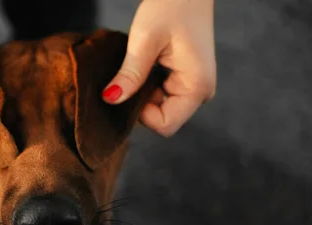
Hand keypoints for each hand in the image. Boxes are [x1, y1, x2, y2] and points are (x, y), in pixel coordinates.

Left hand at [102, 0, 216, 135]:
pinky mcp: (186, 80)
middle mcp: (200, 92)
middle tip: (130, 74)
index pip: (165, 125)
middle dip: (140, 104)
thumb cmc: (170, 6)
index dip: (141, 114)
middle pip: (162, 119)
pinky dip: (147, 87)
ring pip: (159, 108)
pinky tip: (144, 66)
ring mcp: (194, 87)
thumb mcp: (145, 40)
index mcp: (197, 87)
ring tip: (139, 66)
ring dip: (142, 94)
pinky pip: (161, 96)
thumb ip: (130, 74)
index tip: (129, 88)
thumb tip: (111, 100)